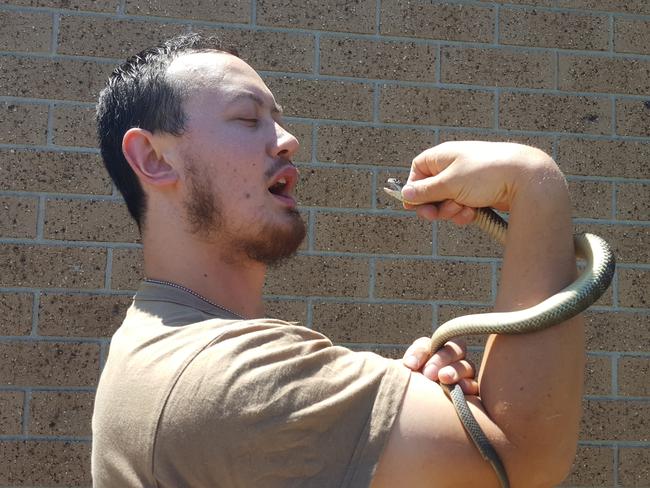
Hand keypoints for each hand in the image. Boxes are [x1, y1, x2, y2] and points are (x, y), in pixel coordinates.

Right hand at [401, 141, 560, 222]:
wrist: (525, 178)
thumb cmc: (485, 173)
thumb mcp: (449, 183)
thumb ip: (425, 191)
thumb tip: (405, 194)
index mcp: (442, 157)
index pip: (417, 171)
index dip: (414, 189)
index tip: (414, 204)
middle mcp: (453, 167)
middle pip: (430, 191)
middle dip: (434, 205)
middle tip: (435, 216)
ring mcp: (467, 181)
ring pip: (446, 202)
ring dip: (450, 211)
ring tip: (463, 210)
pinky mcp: (479, 193)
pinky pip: (462, 206)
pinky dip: (464, 213)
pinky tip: (473, 213)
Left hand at [403, 338, 477, 394]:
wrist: (415, 426)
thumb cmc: (407, 400)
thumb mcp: (404, 383)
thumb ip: (405, 371)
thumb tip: (404, 366)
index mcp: (429, 356)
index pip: (428, 344)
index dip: (420, 352)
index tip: (409, 365)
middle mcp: (449, 363)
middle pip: (452, 349)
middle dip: (440, 358)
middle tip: (428, 374)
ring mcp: (462, 377)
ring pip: (466, 365)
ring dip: (455, 370)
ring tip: (444, 379)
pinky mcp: (471, 395)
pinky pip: (475, 386)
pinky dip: (467, 385)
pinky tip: (461, 390)